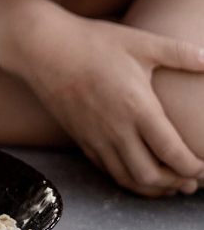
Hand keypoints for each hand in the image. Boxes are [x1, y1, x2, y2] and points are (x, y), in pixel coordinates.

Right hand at [5, 3, 203, 195]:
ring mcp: (96, 137)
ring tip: (171, 184)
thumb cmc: (91, 42)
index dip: (194, 167)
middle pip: (152, 175)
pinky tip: (140, 172)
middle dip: (177, 184)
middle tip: (193, 181)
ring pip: (129, 179)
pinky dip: (129, 179)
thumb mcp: (138, 41)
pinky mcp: (81, 139)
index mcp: (136, 107)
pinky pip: (108, 170)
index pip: (172, 152)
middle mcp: (116, 129)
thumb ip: (178, 52)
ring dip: (154, 188)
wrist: (41, 48)